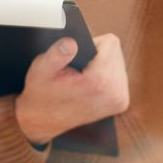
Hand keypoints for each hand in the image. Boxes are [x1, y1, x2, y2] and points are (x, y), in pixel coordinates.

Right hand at [14, 34, 129, 143]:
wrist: (43, 120)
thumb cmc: (42, 93)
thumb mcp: (41, 69)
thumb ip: (57, 54)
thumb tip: (71, 42)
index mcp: (100, 81)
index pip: (111, 42)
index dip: (92, 43)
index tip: (78, 56)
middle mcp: (116, 92)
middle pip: (116, 52)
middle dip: (98, 55)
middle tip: (79, 68)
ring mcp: (120, 99)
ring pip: (119, 62)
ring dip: (103, 65)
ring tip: (84, 76)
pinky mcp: (121, 103)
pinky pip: (120, 75)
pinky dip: (106, 75)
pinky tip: (92, 83)